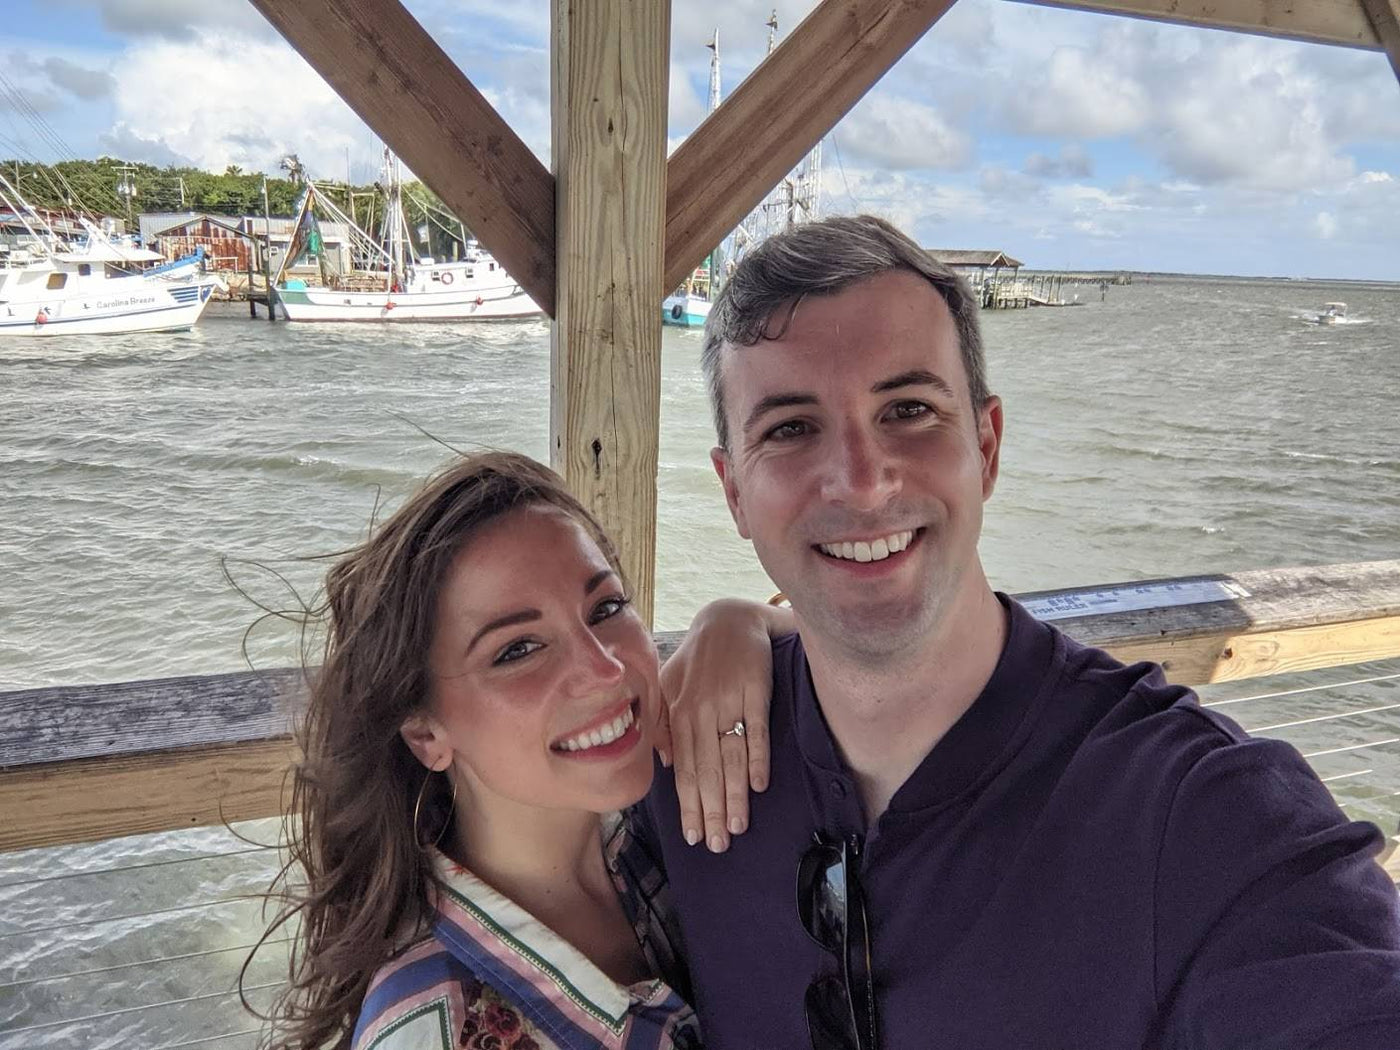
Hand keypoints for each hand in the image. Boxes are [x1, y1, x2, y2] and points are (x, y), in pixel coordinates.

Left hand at [657, 598, 790, 852]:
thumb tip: (664, 763)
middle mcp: (700, 711)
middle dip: (711, 810)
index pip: (682, 769)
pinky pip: (756, 730)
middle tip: (717, 845)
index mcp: (679, 713)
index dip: (688, 803)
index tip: (693, 835)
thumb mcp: (669, 684)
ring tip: (737, 827)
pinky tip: (759, 785)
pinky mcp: (755, 691)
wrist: (730, 618)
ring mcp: (728, 701)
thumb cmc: (698, 656)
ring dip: (734, 795)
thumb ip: (664, 722)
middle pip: (705, 770)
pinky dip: (757, 757)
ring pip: (729, 758)